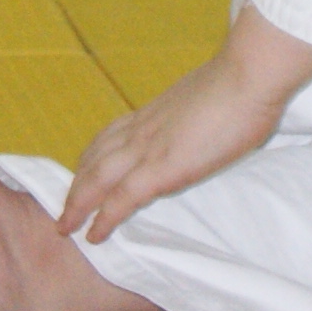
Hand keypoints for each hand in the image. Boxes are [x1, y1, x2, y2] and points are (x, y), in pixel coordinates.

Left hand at [59, 11, 311, 242]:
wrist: (248, 75)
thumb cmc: (241, 82)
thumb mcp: (207, 98)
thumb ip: (197, 112)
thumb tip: (207, 118)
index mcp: (155, 111)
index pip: (112, 134)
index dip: (94, 155)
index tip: (84, 170)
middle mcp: (143, 128)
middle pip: (95, 157)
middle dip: (76, 184)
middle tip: (63, 207)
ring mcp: (148, 148)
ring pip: (97, 178)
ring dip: (77, 203)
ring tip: (66, 226)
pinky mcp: (161, 169)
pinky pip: (122, 199)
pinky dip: (104, 219)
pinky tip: (95, 235)